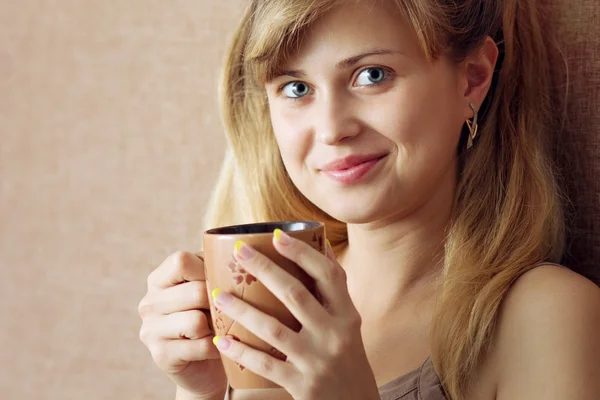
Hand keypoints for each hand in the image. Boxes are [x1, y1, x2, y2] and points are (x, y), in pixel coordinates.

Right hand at [138, 251, 226, 398]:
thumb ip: (216, 268)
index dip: (207, 270)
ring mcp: (151, 330)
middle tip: (229, 311)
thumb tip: (241, 250)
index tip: (220, 281)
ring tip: (223, 328)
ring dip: (217, 326)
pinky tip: (221, 346)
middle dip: (219, 302)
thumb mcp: (211, 286)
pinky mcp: (161, 355)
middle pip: (194, 291)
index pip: (181, 261)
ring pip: (196, 320)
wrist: (207, 368)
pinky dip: (218, 347)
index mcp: (159, 279)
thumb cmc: (214, 318)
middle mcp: (149, 302)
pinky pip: (201, 345)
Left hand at [211, 231, 379, 399]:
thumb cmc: (346, 357)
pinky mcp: (302, 385)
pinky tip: (221, 339)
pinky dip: (241, 351)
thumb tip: (320, 244)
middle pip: (295, 295)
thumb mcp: (349, 323)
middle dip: (264, 269)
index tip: (276, 235)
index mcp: (347, 315)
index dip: (302, 253)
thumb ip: (333, 290)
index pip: (328, 275)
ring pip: (273, 329)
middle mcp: (335, 334)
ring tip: (217, 295)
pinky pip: (265, 365)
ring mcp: (318, 361)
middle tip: (239, 251)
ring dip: (242, 310)